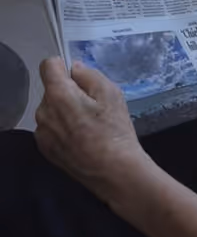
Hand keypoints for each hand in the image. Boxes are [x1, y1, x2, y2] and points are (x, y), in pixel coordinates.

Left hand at [35, 58, 149, 201]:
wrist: (113, 171)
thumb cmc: (115, 130)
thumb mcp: (111, 93)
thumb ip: (89, 75)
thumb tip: (75, 70)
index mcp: (58, 94)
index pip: (48, 65)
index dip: (63, 65)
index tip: (78, 77)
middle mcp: (43, 111)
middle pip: (52, 90)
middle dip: (68, 91)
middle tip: (92, 106)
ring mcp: (42, 132)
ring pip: (51, 109)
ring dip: (65, 110)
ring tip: (88, 125)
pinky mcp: (45, 148)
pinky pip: (51, 127)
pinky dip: (62, 128)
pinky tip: (81, 138)